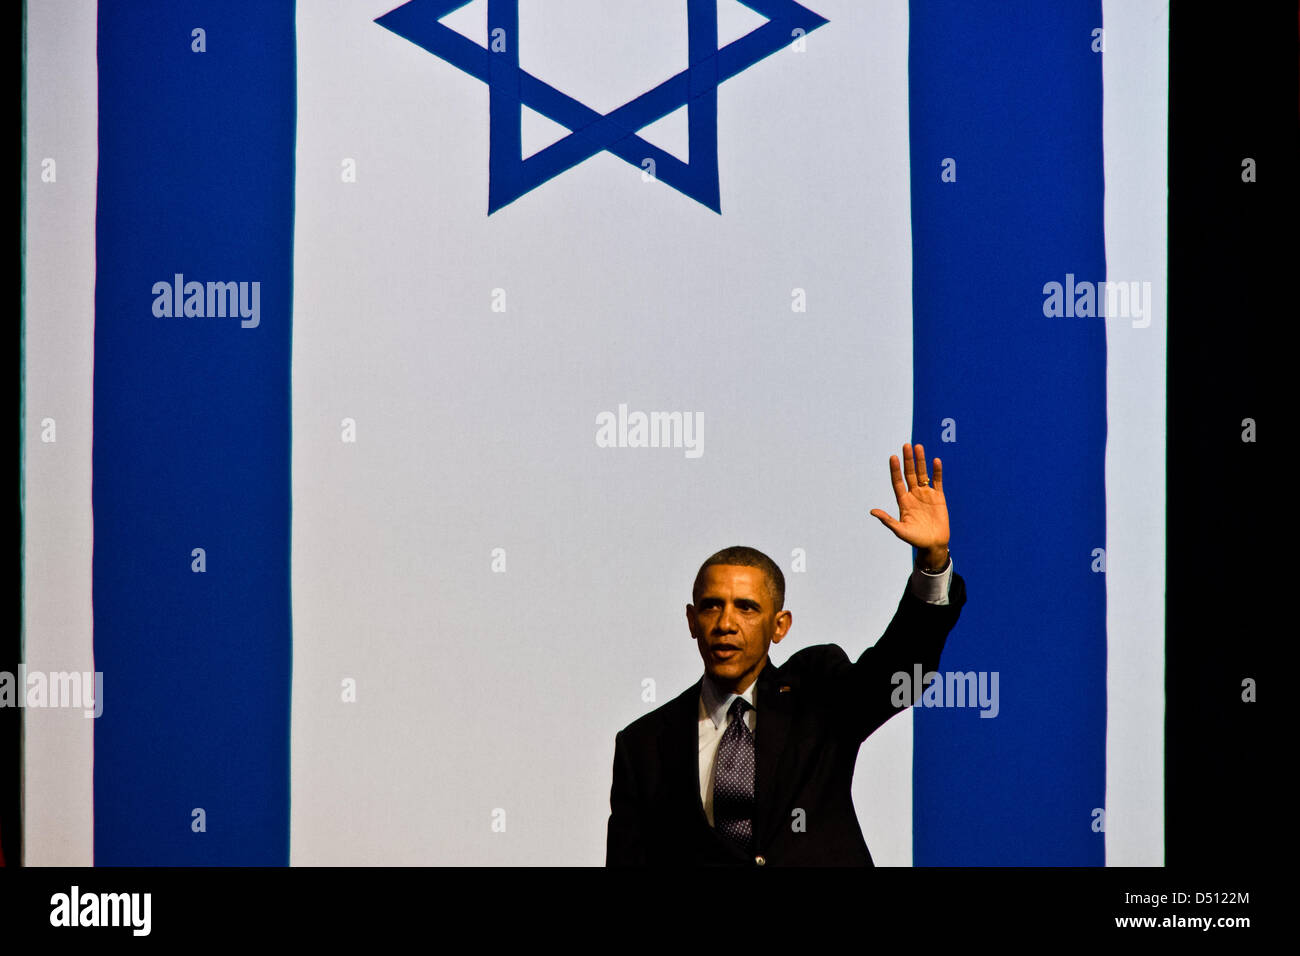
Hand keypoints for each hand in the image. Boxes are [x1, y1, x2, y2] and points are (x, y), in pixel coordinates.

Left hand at [869, 443, 949, 559]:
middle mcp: (913, 495)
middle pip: (909, 474)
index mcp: (903, 501)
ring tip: (918, 447)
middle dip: (908, 460)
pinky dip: (937, 471)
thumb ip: (888, 520)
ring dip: (921, 461)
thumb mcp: (900, 530)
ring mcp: (926, 494)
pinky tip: (935, 461)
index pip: (898, 481)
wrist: (933, 545)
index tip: (893, 457)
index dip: (895, 469)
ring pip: (922, 474)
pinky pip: (937, 481)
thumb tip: (872, 511)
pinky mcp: (939, 497)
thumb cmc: (915, 539)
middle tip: (906, 445)